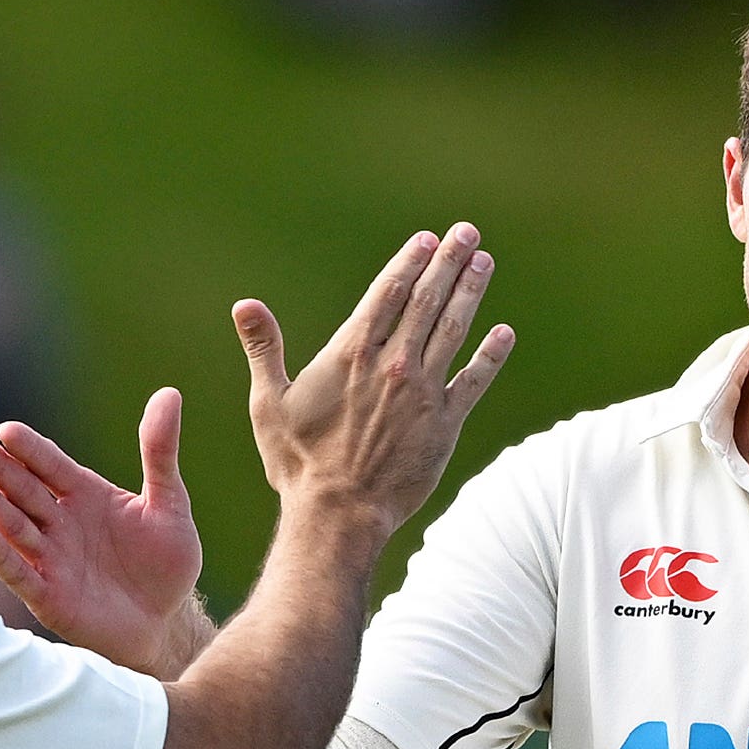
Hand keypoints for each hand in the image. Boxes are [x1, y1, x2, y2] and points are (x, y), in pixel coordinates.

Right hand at [0, 399, 211, 678]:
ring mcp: (50, 558)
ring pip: (14, 525)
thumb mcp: (169, 504)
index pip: (50, 465)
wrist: (166, 622)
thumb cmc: (165, 563)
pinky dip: (3, 556)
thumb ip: (160, 453)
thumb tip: (170, 393)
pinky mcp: (47, 595)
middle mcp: (59, 522)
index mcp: (83, 494)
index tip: (7, 430)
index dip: (31, 449)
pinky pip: (21, 573)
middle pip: (23, 490)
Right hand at [239, 224, 511, 526]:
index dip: (409, 262)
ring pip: (453, 331)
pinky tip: (504, 333)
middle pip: (426, 301)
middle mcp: (392, 366)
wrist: (338, 514)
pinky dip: (490, 356)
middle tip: (467, 234)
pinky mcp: (444, 424)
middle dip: (448, 263)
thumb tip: (244, 305)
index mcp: (350, 354)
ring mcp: (422, 394)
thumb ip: (264, 349)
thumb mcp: (269, 403)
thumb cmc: (298, 463)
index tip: (427, 239)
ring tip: (484, 263)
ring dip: (470, 294)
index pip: (387, 294)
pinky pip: (474, 382)